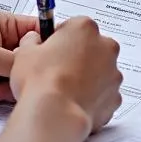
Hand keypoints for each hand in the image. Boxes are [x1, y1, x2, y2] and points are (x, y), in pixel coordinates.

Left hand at [0, 11, 38, 109]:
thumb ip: (13, 60)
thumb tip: (38, 65)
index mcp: (2, 25)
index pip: (37, 30)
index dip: (46, 45)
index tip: (52, 60)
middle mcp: (1, 44)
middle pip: (31, 60)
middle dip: (23, 72)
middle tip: (10, 80)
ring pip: (20, 79)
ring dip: (8, 87)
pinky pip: (6, 93)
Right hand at [10, 16, 122, 132]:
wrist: (55, 115)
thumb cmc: (41, 81)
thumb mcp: (25, 52)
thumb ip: (33, 41)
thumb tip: (34, 41)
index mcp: (84, 28)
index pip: (74, 26)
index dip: (60, 39)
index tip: (51, 50)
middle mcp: (105, 47)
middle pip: (91, 47)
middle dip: (77, 56)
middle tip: (57, 70)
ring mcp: (113, 73)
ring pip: (100, 71)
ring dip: (87, 77)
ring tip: (64, 90)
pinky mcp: (115, 98)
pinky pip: (104, 94)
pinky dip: (93, 97)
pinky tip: (74, 103)